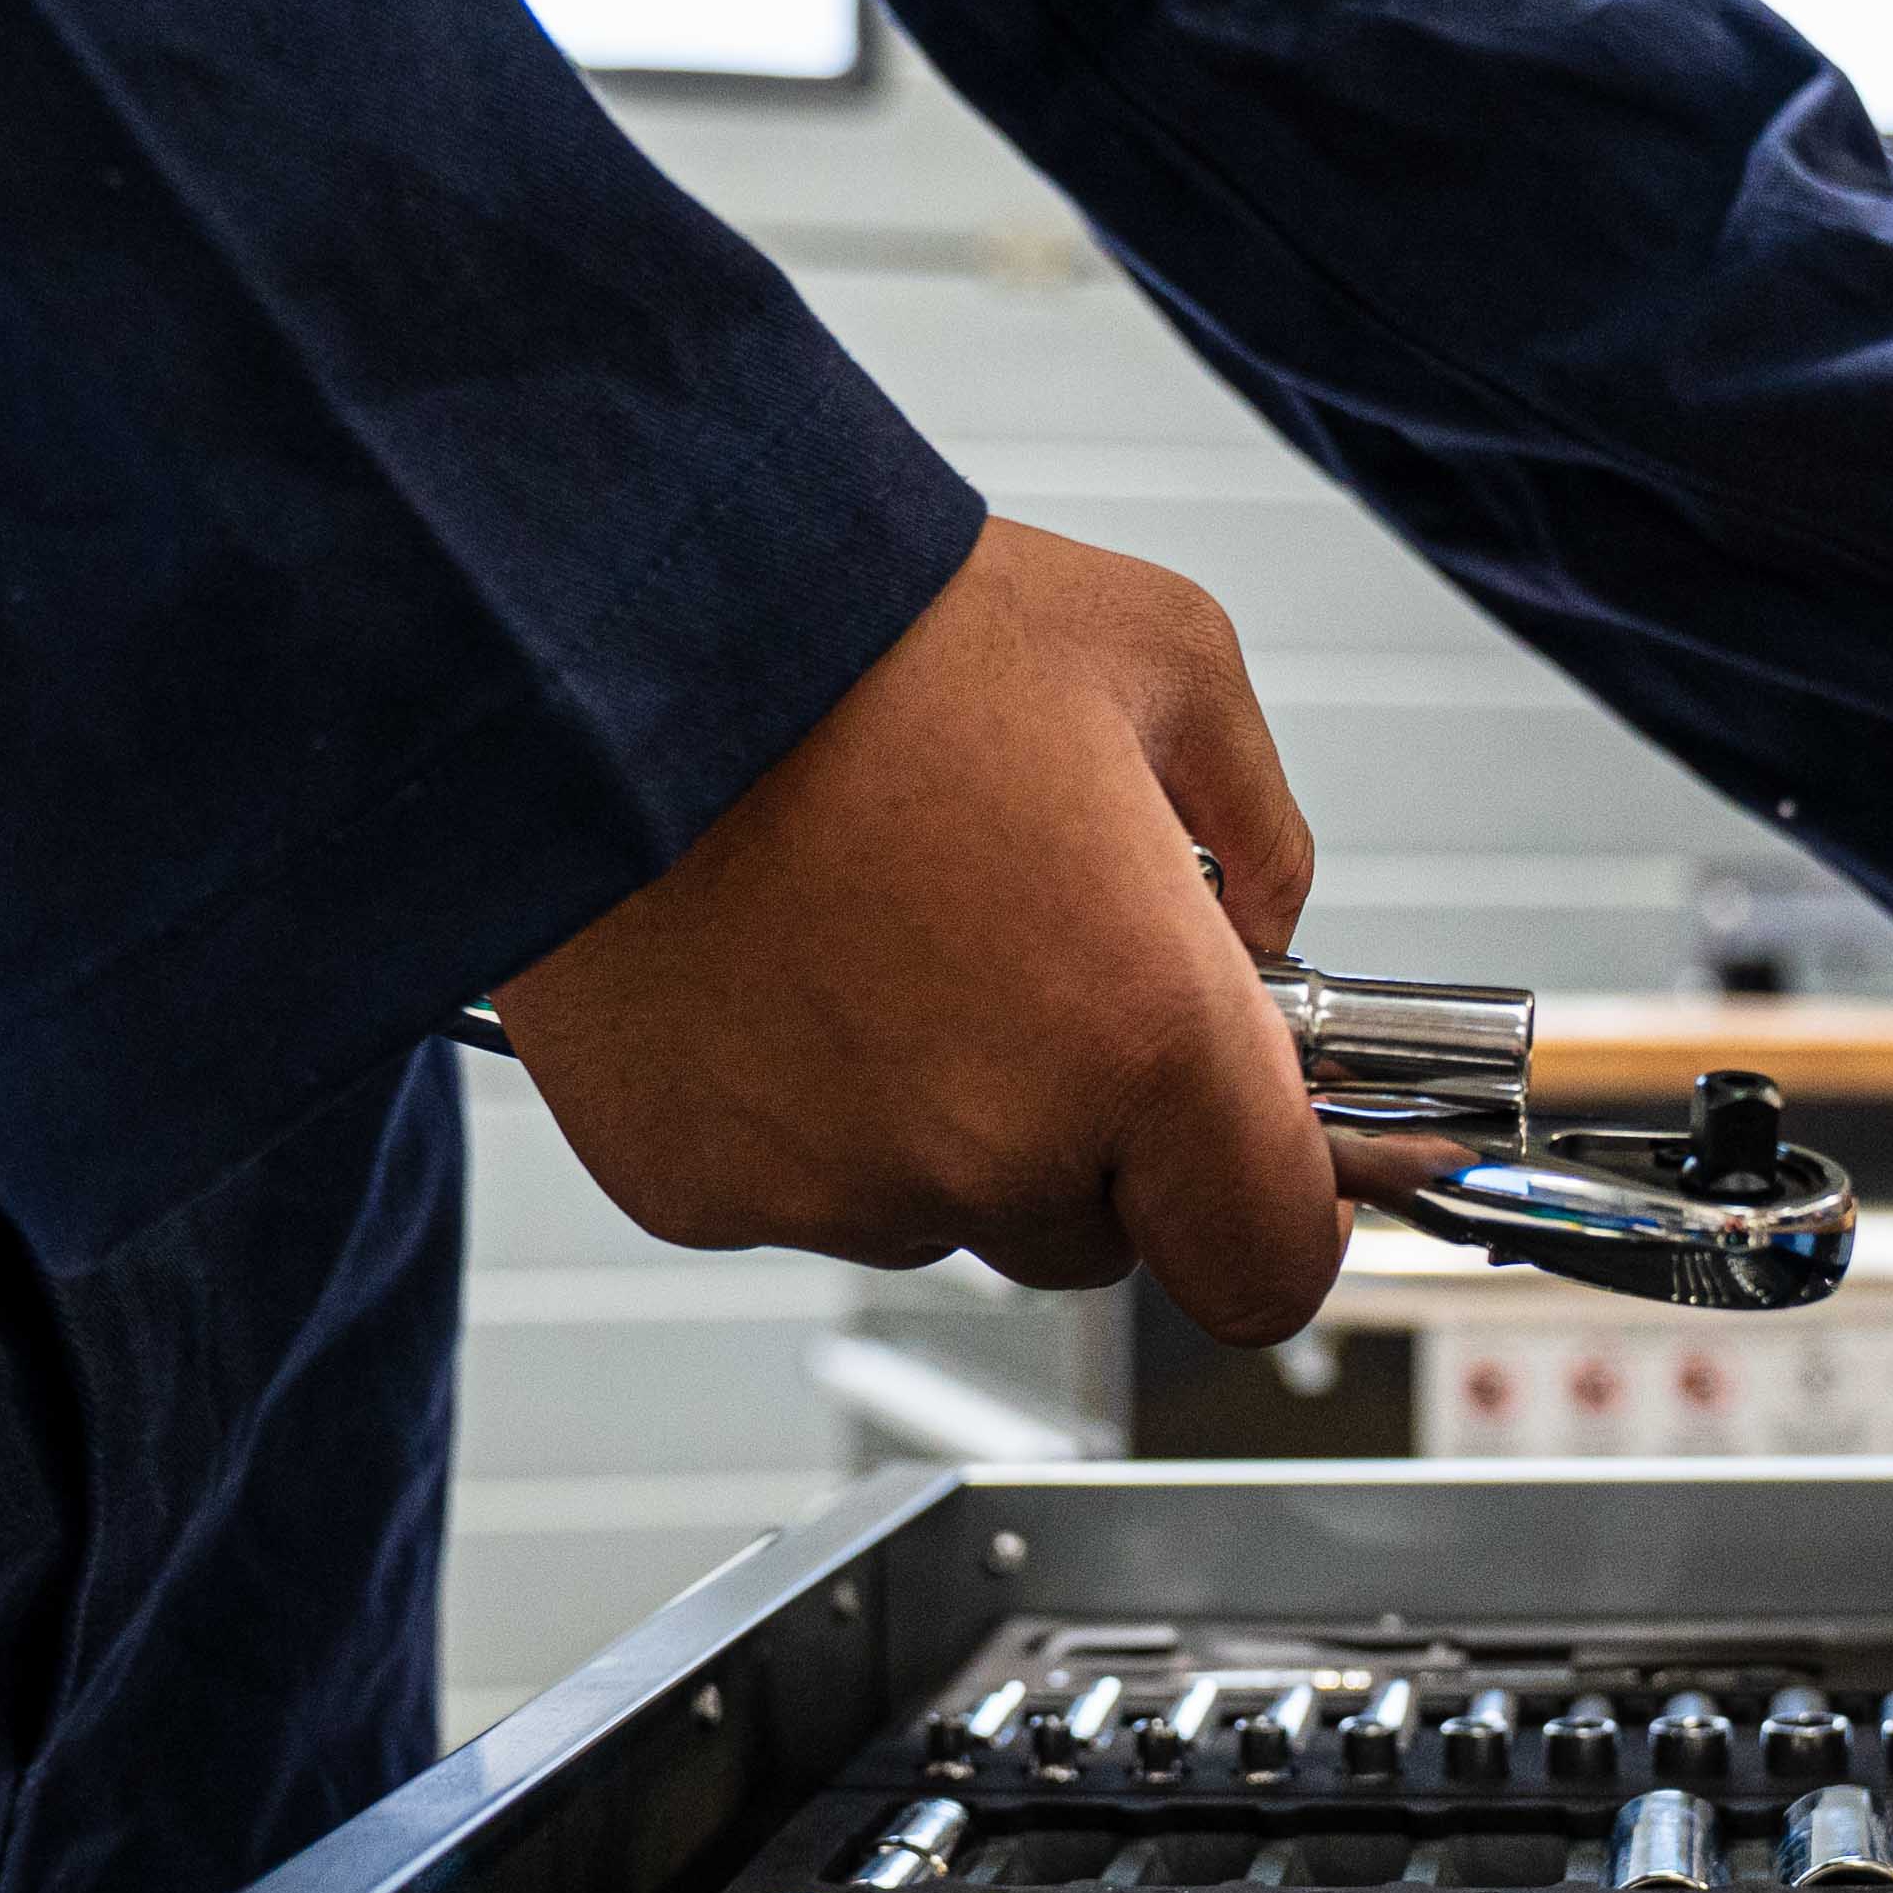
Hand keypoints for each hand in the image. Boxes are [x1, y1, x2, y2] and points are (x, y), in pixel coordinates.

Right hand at [491, 522, 1344, 1341]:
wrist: (611, 627)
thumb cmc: (881, 626)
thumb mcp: (1168, 656)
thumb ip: (1266, 832)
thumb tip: (1261, 940)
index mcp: (1147, 1032)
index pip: (1266, 1266)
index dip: (1281, 1223)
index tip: (1263, 1167)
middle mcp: (996, 1142)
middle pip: (1094, 1235)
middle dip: (1093, 1133)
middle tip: (1030, 968)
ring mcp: (835, 1184)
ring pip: (937, 1211)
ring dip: (938, 1120)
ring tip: (877, 933)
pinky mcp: (693, 1187)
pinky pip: (791, 1192)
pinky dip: (797, 1111)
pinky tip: (775, 968)